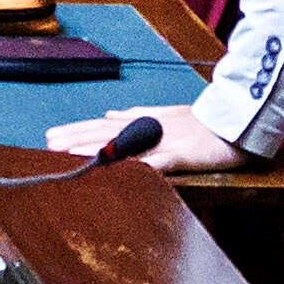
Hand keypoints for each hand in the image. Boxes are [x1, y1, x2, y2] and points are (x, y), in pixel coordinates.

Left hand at [51, 108, 241, 174]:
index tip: (51, 137)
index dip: (77, 132)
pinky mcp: (181, 152)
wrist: (235, 120)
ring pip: (124, 145)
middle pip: (106, 134)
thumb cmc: (201, 121)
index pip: (103, 127)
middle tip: (48, 144)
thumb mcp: (165, 114)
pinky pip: (156, 160)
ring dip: (96, 150)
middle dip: (76, 139)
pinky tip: (120, 169)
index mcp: (144, 120)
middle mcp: (148, 127)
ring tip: (71, 154)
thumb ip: (137, 114)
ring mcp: (163, 139)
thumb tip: (110, 114)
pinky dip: (137, 165)